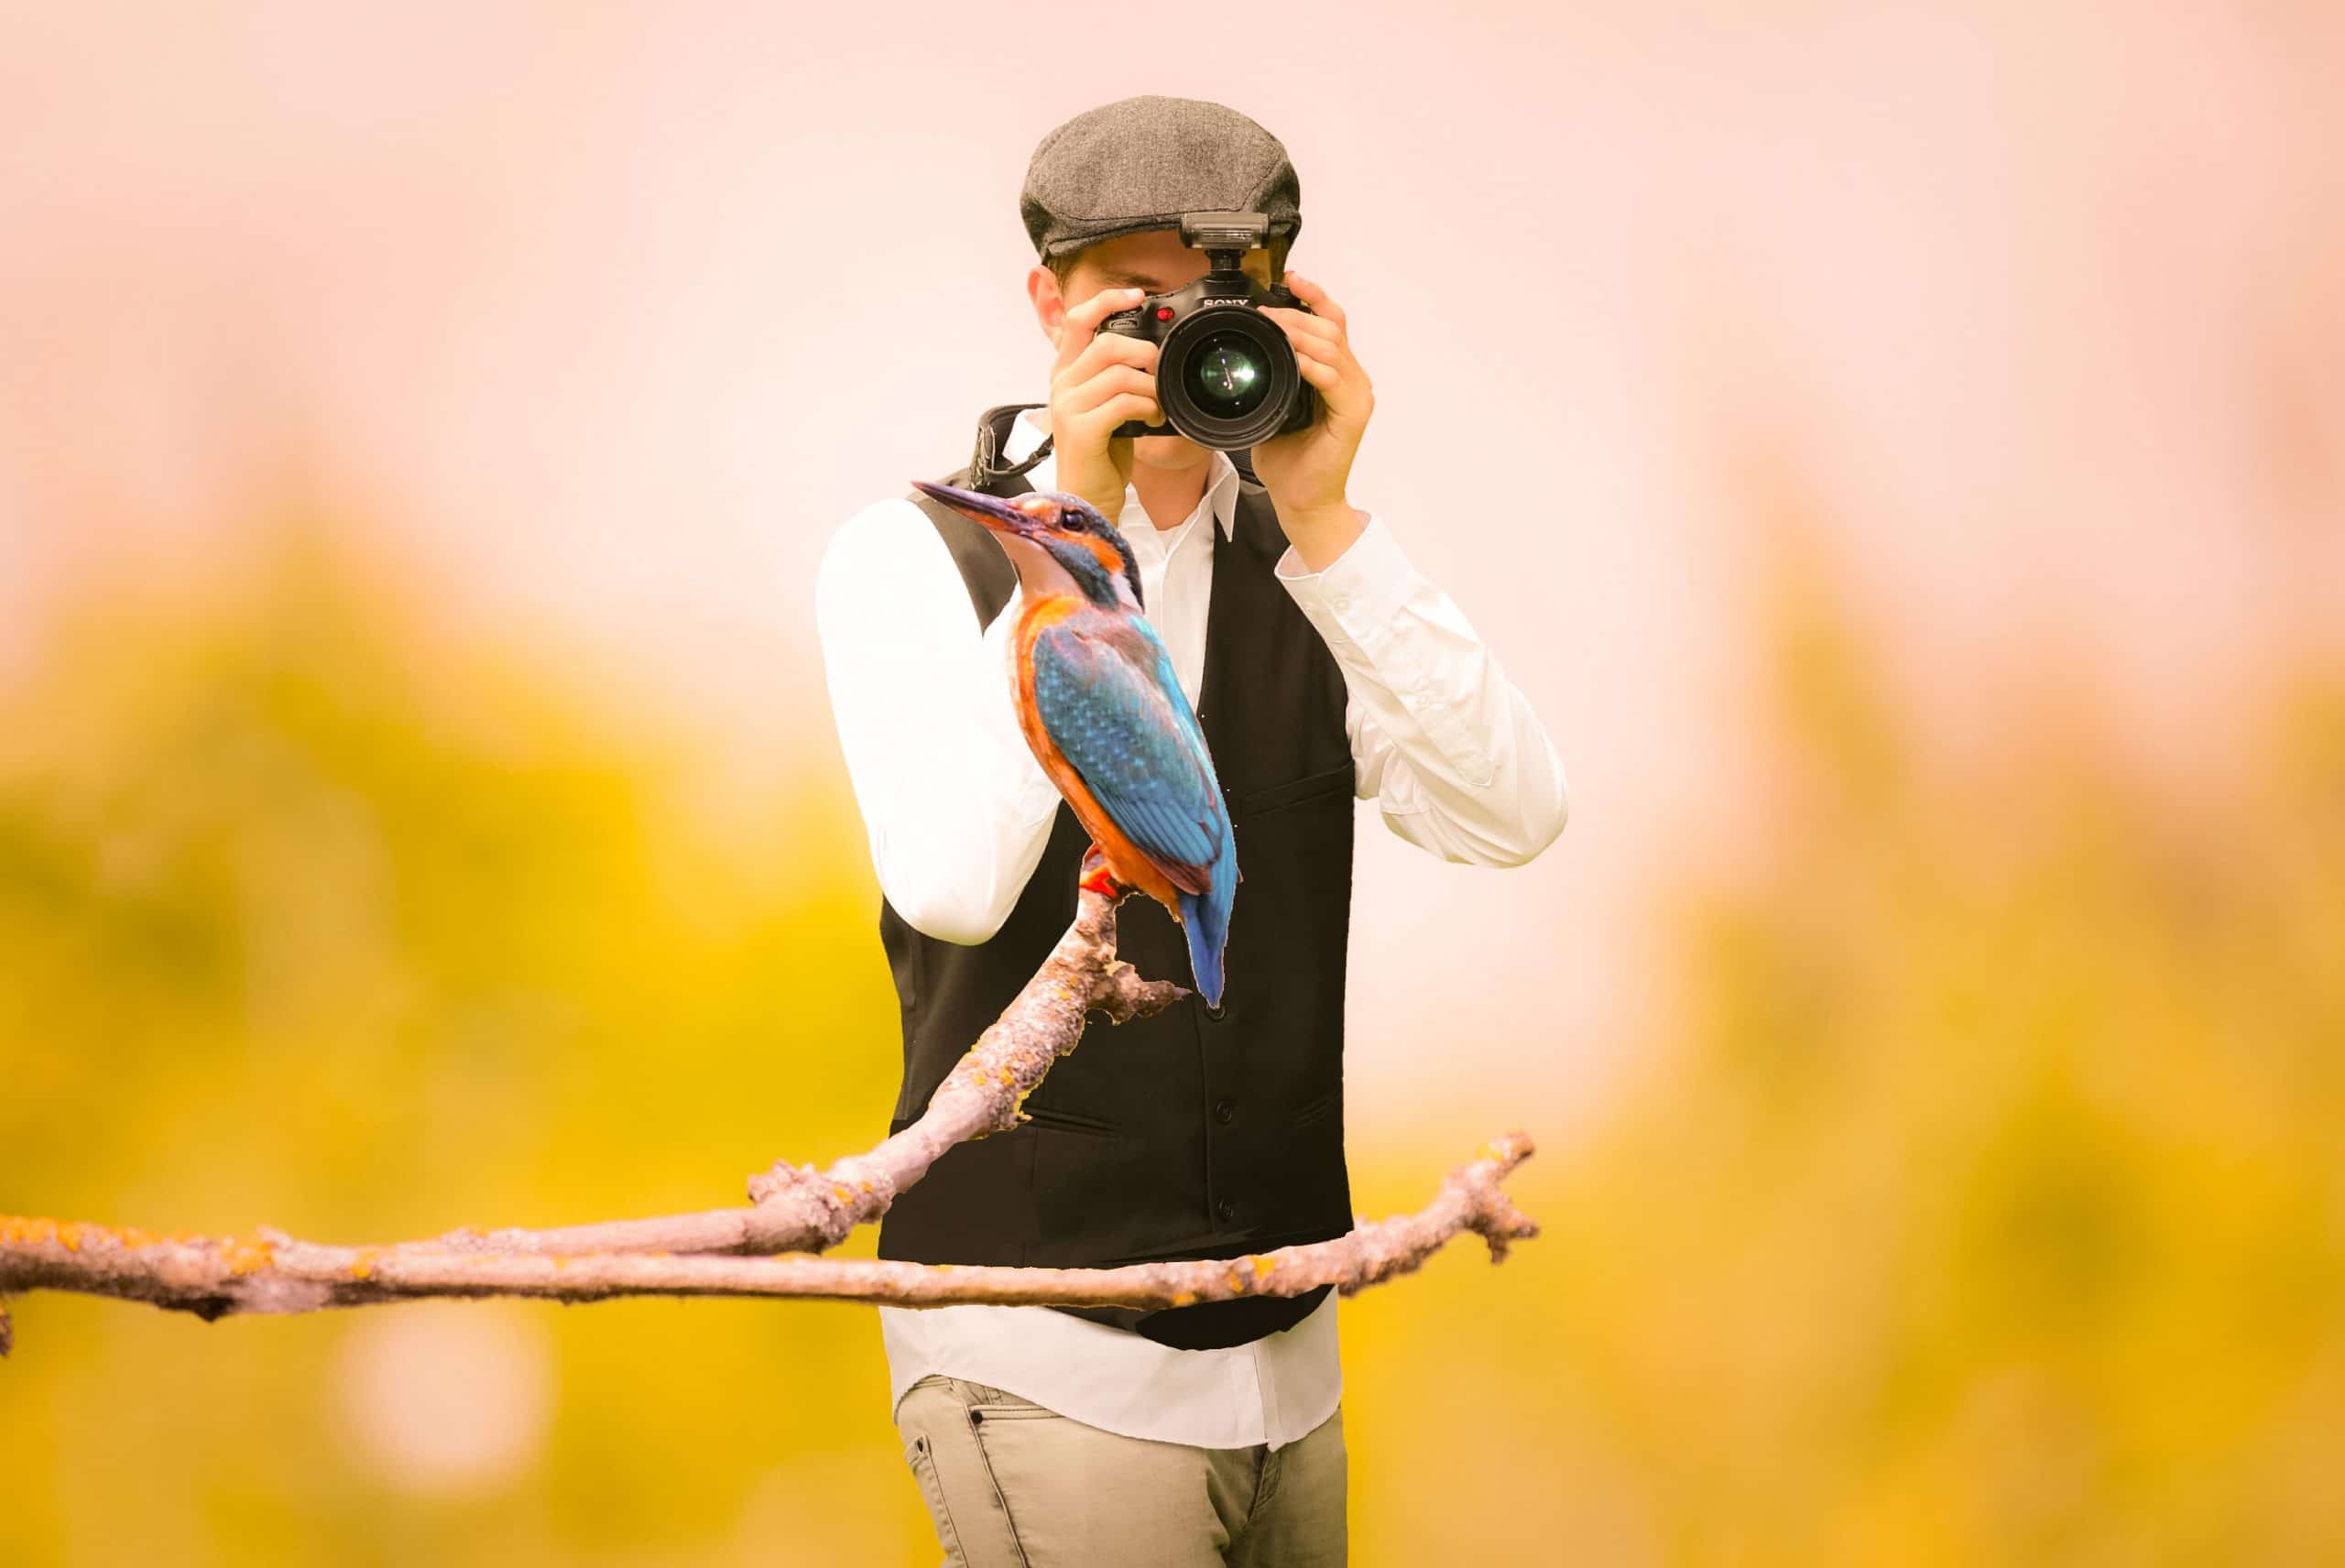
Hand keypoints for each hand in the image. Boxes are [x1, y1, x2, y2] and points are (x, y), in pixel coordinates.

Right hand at [1047, 285, 1165, 521]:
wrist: (1087, 501)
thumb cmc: (1100, 455)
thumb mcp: (1108, 407)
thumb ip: (1117, 377)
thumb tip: (1151, 354)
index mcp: (1065, 374)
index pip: (1078, 320)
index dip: (1107, 301)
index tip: (1137, 295)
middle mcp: (1061, 386)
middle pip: (1107, 344)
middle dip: (1144, 355)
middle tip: (1159, 376)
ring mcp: (1068, 407)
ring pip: (1120, 373)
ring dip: (1151, 388)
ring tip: (1158, 407)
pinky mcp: (1081, 430)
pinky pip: (1123, 402)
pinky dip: (1148, 408)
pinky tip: (1153, 421)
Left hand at [1250, 270, 1371, 564]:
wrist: (1302, 500)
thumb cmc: (1289, 460)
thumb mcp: (1272, 406)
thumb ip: (1271, 377)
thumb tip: (1246, 353)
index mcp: (1336, 373)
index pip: (1331, 321)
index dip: (1312, 296)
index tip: (1288, 278)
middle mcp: (1352, 379)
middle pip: (1330, 326)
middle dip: (1295, 312)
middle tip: (1265, 311)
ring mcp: (1356, 395)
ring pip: (1332, 346)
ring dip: (1299, 332)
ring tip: (1271, 327)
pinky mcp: (1353, 414)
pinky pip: (1333, 379)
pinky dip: (1312, 365)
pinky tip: (1293, 359)